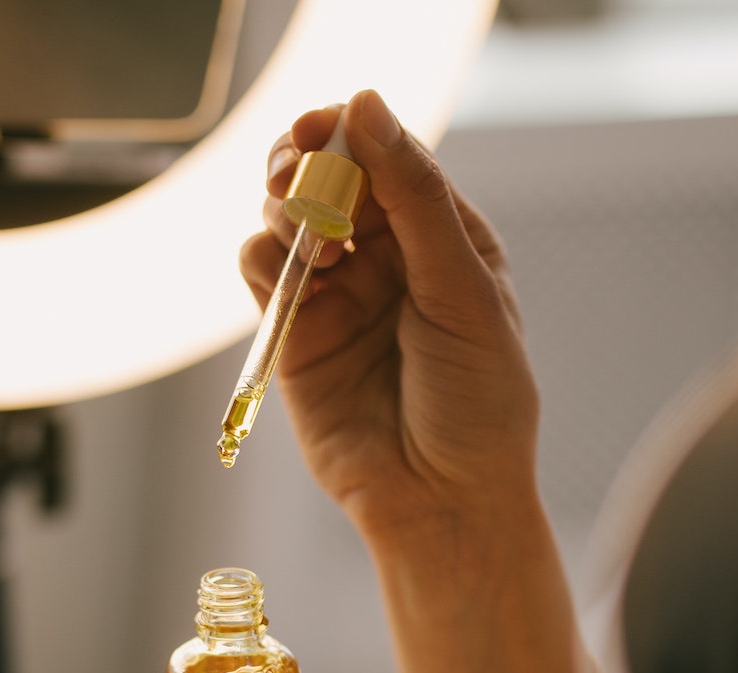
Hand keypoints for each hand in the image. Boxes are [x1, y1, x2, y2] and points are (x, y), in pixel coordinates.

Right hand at [243, 88, 540, 546]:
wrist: (442, 503)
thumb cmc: (477, 403)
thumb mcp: (460, 290)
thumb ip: (412, 197)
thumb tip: (365, 105)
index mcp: (443, 238)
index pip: (389, 158)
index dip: (351, 133)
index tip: (322, 126)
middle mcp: (388, 259)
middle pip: (329, 177)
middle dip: (305, 161)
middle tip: (293, 167)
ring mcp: (338, 295)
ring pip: (287, 217)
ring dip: (284, 209)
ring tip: (310, 240)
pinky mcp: (294, 335)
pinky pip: (260, 271)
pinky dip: (263, 257)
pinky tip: (292, 274)